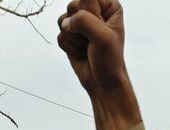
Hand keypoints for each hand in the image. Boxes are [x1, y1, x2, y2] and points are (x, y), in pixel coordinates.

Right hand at [57, 0, 139, 129]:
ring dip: (74, 39)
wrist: (103, 83)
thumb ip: (84, 21)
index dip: (89, 12)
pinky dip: (69, 47)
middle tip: (92, 40)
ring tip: (87, 47)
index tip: (98, 27)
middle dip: (79, 26)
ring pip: (63, 20)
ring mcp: (80, 23)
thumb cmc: (109, 60)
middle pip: (73, 5)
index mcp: (108, 6)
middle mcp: (94, 11)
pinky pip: (59, 35)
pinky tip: (81, 52)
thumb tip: (65, 22)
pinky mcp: (70, 35)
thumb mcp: (102, 37)